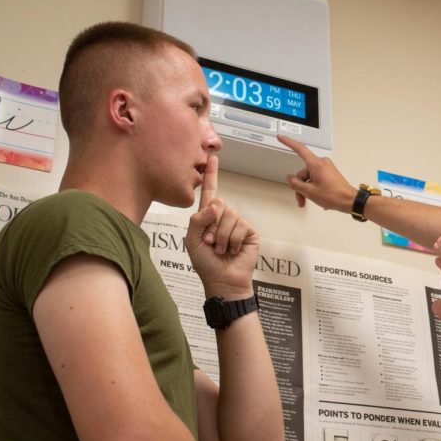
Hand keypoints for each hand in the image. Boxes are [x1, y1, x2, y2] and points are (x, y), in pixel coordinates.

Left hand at [185, 155, 258, 297]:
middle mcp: (223, 217)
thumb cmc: (205, 263)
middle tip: (210, 243)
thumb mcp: (191, 240)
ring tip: (220, 250)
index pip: (209, 192)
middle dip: (211, 226)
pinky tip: (232, 251)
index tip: (211, 158)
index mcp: (208, 217)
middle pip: (219, 204)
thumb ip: (197, 219)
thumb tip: (216, 205)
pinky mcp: (249, 231)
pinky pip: (239, 226)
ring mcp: (238, 223)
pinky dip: (232, 241)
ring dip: (221, 237)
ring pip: (228, 216)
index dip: (210, 175)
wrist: (222, 282)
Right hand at [278, 135, 356, 212]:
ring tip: (310, 200)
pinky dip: (313, 188)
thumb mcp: (309, 191)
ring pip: (309, 177)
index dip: (288, 142)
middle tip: (302, 199)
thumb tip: (290, 178)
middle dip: (300, 186)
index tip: (281, 137)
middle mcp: (322, 163)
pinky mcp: (329, 173)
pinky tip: (317, 197)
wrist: (349, 200)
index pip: (300, 149)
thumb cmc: (334, 196)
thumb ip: (296, 183)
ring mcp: (326, 167)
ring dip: (306, 189)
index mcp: (316, 164)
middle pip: (303, 172)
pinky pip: (316, 178)